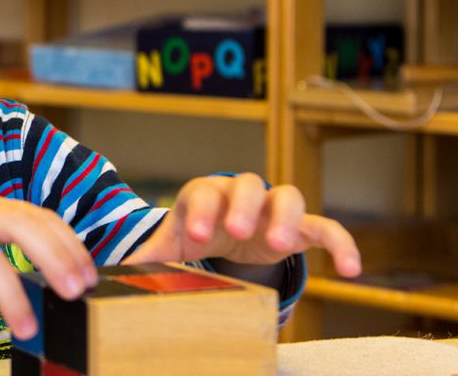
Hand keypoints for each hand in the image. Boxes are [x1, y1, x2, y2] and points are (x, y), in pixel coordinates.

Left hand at [123, 173, 361, 277]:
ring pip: (286, 195)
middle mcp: (238, 194)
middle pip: (244, 184)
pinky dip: (341, 242)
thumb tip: (105, 274)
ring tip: (280, 244)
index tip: (197, 234)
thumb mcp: (167, 245)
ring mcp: (271, 208)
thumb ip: (145, 256)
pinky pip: (325, 228)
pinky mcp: (299, 228)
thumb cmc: (192, 233)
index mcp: (201, 196)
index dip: (200, 209)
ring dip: (285, 216)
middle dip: (241, 204)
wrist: (221, 231)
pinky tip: (352, 270)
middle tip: (237, 230)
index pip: (200, 191)